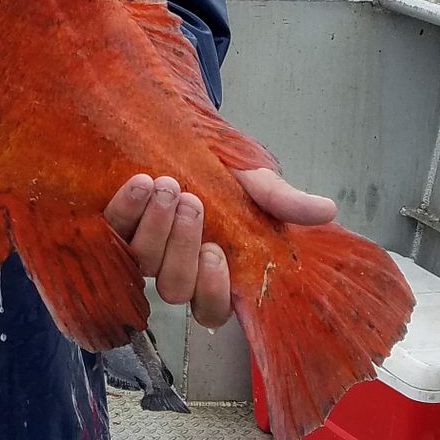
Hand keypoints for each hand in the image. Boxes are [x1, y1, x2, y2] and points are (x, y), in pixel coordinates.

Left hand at [103, 169, 336, 327]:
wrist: (180, 130)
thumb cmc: (221, 166)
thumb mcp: (254, 180)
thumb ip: (283, 199)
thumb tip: (327, 210)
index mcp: (214, 268)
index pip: (210, 310)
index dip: (211, 292)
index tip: (218, 254)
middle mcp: (175, 266)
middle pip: (174, 288)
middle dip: (183, 247)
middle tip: (193, 202)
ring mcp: (141, 248)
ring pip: (141, 263)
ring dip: (155, 226)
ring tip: (168, 185)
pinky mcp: (112, 225)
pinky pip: (111, 231)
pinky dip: (125, 208)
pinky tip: (140, 182)